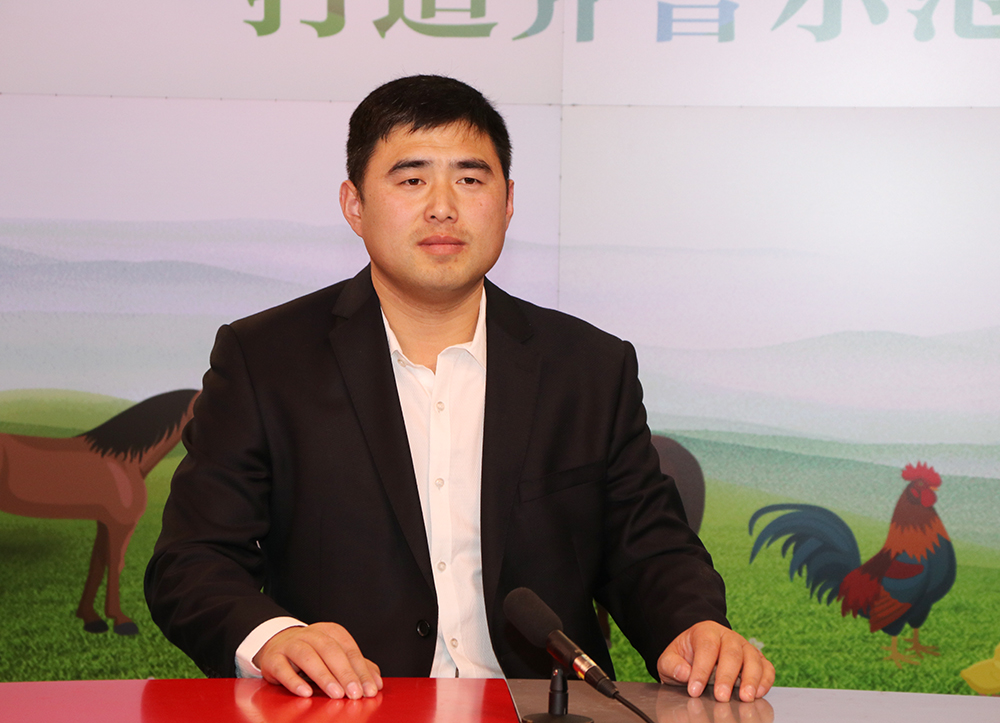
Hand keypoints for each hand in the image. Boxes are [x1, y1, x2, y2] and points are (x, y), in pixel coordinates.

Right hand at [253, 622, 382, 698]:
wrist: (277, 645)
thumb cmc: (313, 653)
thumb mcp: (335, 656)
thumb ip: (357, 667)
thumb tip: (375, 682)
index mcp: (330, 632)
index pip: (349, 649)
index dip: (361, 670)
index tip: (369, 689)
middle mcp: (311, 635)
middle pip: (330, 651)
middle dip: (345, 673)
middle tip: (355, 693)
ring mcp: (290, 645)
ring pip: (308, 656)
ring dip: (324, 676)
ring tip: (336, 694)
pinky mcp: (273, 659)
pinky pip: (283, 668)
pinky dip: (294, 681)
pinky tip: (306, 693)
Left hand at [657, 621, 773, 702]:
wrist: (699, 651)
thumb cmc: (686, 656)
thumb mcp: (670, 657)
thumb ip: (672, 664)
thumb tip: (683, 673)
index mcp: (706, 632)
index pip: (706, 647)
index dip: (701, 669)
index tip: (694, 690)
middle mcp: (729, 637)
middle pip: (732, 653)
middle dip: (727, 677)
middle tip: (721, 697)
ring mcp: (745, 647)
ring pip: (753, 659)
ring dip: (751, 679)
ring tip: (745, 697)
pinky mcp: (758, 660)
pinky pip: (767, 667)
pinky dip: (765, 680)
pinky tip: (758, 693)